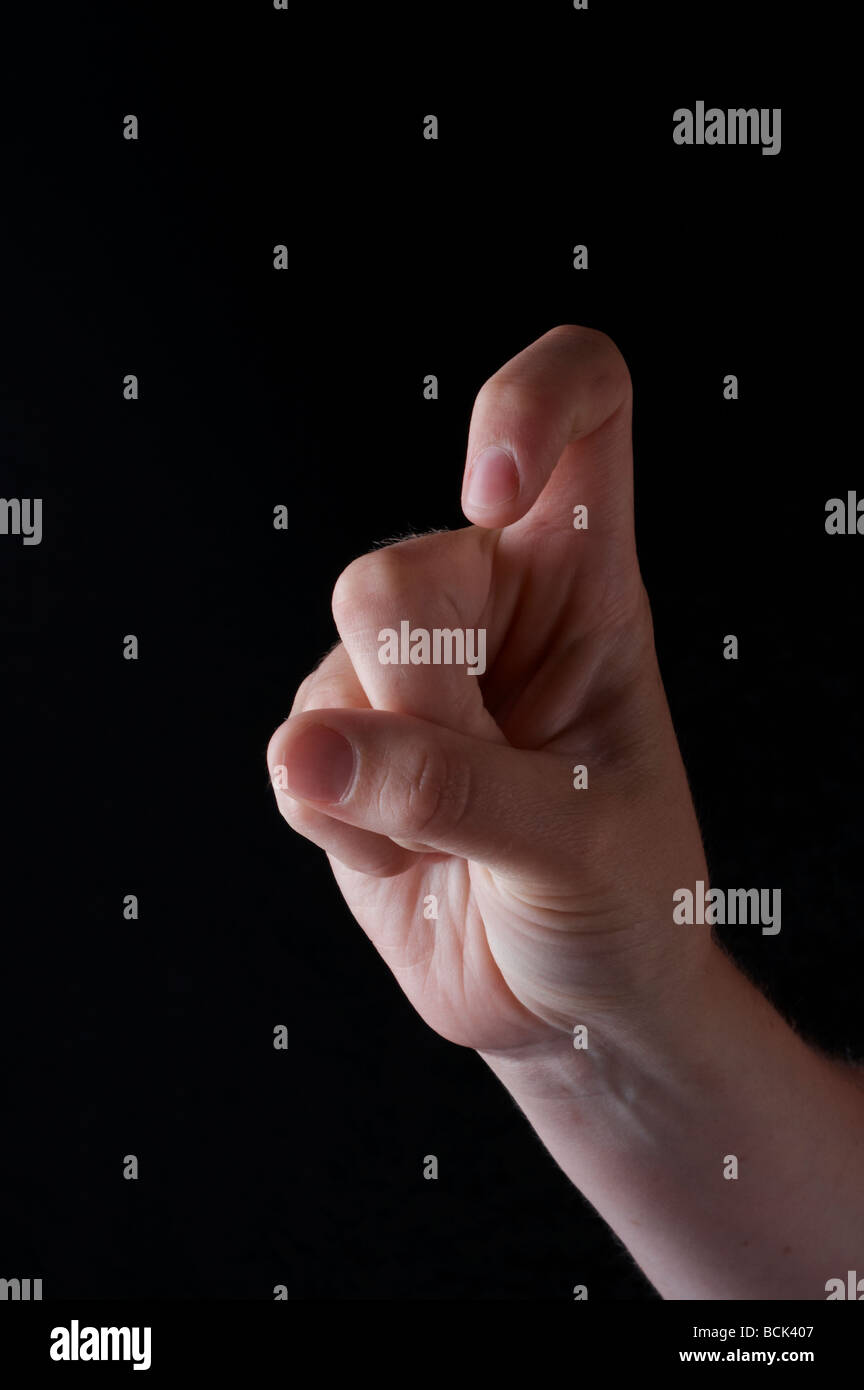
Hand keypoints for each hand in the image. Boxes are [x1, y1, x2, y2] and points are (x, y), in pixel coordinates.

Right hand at [267, 326, 710, 1054]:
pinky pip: (295, 757)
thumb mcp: (578, 841)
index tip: (491, 488)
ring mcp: (404, 680)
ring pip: (333, 672)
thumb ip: (455, 788)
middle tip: (483, 780)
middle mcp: (488, 611)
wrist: (570, 1003)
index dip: (529, 399)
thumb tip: (310, 750)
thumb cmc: (621, 901)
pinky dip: (341, 826)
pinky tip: (407, 855)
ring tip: (461, 836)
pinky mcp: (339, 750)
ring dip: (386, 783)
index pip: (582, 408)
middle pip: (394, 577)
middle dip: (421, 703)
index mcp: (585, 584)